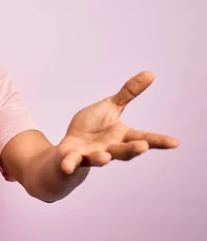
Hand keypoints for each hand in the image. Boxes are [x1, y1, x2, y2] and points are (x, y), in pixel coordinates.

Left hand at [58, 71, 177, 174]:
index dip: (159, 141)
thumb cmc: (93, 127)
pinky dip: (69, 164)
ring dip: (101, 158)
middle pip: (123, 151)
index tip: (175, 142)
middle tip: (142, 147)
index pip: (143, 138)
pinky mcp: (73, 159)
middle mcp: (110, 148)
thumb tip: (150, 73)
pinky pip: (71, 162)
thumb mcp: (111, 107)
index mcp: (121, 136)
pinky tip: (66, 167)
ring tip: (105, 157)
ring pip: (99, 158)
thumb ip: (128, 93)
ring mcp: (91, 155)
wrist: (70, 148)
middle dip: (132, 149)